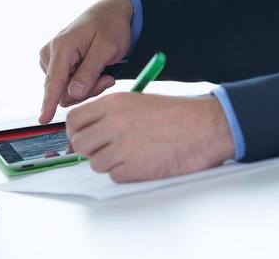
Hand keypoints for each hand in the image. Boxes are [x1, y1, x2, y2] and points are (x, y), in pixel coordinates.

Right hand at [38, 0, 134, 122]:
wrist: (108, 15)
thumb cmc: (110, 27)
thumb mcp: (106, 48)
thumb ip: (89, 71)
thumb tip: (73, 94)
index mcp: (62, 47)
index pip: (54, 80)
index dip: (48, 101)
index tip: (43, 119)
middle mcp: (50, 53)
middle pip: (63, 91)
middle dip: (87, 91)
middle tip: (108, 79)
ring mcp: (51, 60)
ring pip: (66, 92)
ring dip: (87, 88)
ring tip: (104, 73)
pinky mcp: (56, 66)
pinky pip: (68, 87)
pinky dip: (84, 84)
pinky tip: (96, 72)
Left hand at [66, 92, 235, 181]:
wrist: (205, 126)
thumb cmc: (176, 114)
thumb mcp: (137, 102)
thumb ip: (110, 114)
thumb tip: (89, 131)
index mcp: (113, 103)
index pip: (73, 120)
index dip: (76, 131)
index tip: (83, 137)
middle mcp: (113, 123)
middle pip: (79, 143)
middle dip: (88, 150)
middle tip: (103, 150)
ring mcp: (123, 146)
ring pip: (95, 163)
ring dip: (108, 163)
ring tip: (129, 155)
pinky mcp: (134, 168)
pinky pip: (114, 176)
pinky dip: (124, 173)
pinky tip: (141, 163)